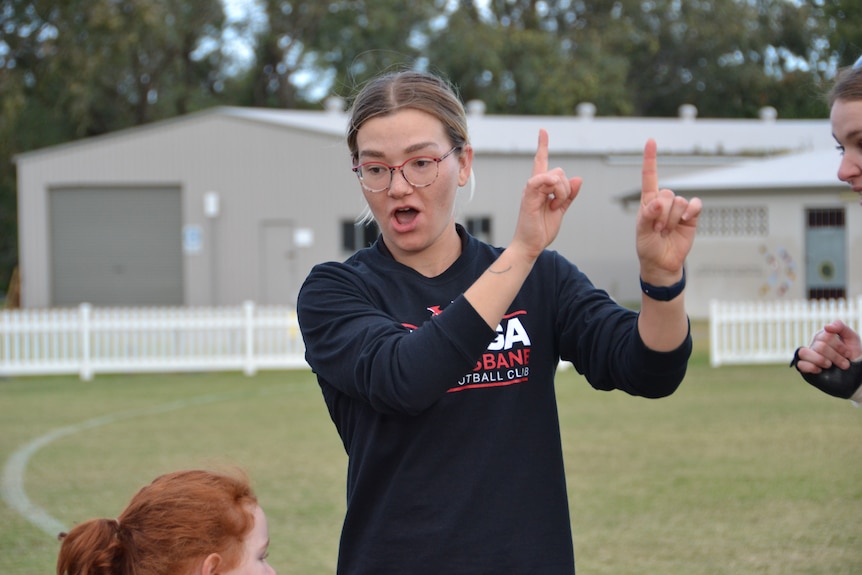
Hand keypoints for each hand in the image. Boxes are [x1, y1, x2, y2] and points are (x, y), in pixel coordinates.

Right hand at [511, 129, 580, 258]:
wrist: (530, 245)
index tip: (542, 131)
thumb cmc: (542, 229)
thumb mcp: (561, 210)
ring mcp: (531, 190)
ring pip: (555, 175)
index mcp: (542, 188)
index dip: (542, 146)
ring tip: (554, 207)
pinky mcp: (529, 196)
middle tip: (559, 205)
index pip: (541, 161)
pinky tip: (553, 202)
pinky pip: (541, 180)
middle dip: (567, 188)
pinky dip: (553, 187)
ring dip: (562, 192)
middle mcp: (535, 186)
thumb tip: (579, 178)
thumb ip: (570, 195)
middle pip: (558, 171)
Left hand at [636, 140, 701, 283]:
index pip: (649, 176)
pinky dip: (690, 212)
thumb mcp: (641, 232)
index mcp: (648, 201)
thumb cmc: (648, 246)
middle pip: (667, 193)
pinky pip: (695, 205)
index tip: (651, 141)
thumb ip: (647, 216)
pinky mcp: (692, 216)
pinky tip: (684, 222)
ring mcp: (679, 208)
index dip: (650, 159)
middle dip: (661, 214)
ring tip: (666, 232)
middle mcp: (664, 201)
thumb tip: (658, 202)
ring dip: (672, 219)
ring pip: (679, 202)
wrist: (662, 262)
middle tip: (657, 229)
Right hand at [794, 320, 861, 372]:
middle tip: (844, 364)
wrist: (854, 372)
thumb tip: (826, 327)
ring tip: (830, 366)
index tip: (848, 354)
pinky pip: (800, 365)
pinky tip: (820, 370)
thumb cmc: (852, 353)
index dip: (839, 347)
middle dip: (835, 357)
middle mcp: (814, 345)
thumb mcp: (851, 337)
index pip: (826, 337)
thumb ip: (840, 327)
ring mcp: (809, 356)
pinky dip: (811, 367)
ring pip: (804, 353)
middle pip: (819, 347)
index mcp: (823, 336)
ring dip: (821, 360)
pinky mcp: (805, 368)